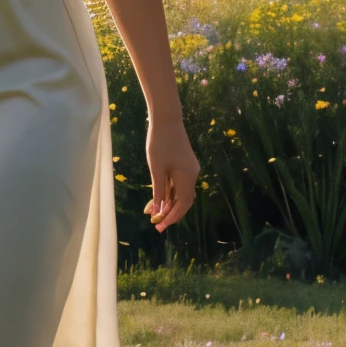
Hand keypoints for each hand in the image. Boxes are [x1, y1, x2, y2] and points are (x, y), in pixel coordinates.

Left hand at [143, 113, 198, 230]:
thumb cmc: (160, 144)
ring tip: (152, 212)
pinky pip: (179, 183)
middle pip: (184, 201)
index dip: (172, 218)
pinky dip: (169, 192)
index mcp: (187, 178)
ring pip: (181, 192)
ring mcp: (191, 169)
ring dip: (168, 203)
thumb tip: (157, 211)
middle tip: (157, 225)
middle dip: (171, 214)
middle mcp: (193, 175)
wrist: (167, 120)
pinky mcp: (186, 164)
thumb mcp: (156, 170)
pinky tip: (158, 197)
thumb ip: (159, 192)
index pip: (183, 205)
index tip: (159, 227)